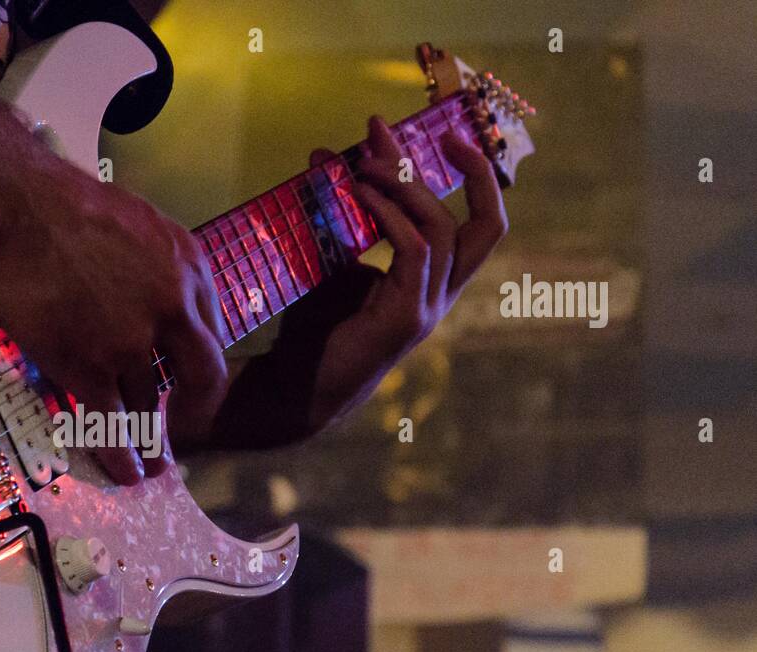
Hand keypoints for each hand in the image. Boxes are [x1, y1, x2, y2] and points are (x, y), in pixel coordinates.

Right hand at [0, 162, 227, 484]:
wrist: (18, 212)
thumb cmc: (68, 209)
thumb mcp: (143, 226)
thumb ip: (164, 269)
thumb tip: (164, 306)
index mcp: (190, 269)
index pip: (210, 334)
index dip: (198, 368)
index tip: (190, 387)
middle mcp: (172, 310)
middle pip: (201, 378)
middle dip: (195, 412)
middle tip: (183, 431)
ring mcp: (131, 342)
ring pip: (150, 404)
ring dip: (152, 441)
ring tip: (152, 466)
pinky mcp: (90, 367)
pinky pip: (112, 423)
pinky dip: (121, 455)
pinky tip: (127, 473)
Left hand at [172, 115, 506, 450]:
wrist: (293, 387)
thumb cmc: (311, 328)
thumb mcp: (328, 257)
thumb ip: (335, 210)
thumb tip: (319, 153)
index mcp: (432, 282)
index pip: (479, 225)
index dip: (472, 176)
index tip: (441, 133)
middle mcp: (441, 295)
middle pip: (489, 226)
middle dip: (471, 171)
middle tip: (429, 132)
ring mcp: (428, 309)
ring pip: (442, 230)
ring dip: (404, 187)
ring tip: (364, 164)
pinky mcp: (406, 319)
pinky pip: (412, 250)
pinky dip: (387, 214)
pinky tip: (357, 193)